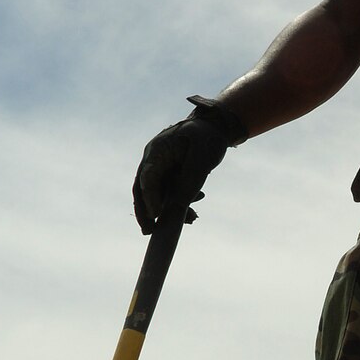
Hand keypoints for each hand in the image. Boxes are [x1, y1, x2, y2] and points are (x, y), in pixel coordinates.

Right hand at [132, 98, 244, 233]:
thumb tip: (178, 206)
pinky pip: (167, 193)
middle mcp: (154, 159)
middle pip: (143, 189)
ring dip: (167, 210)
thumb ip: (191, 179)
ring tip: (190, 220)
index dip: (149, 197)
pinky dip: (177, 204)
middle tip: (149, 232)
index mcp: (158, 150)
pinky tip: (192, 214)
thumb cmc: (208, 137)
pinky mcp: (169, 174)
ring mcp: (160, 167)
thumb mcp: (203, 157)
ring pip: (156, 194)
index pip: (148, 177)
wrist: (216, 127)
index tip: (156, 215)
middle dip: (146, 212)